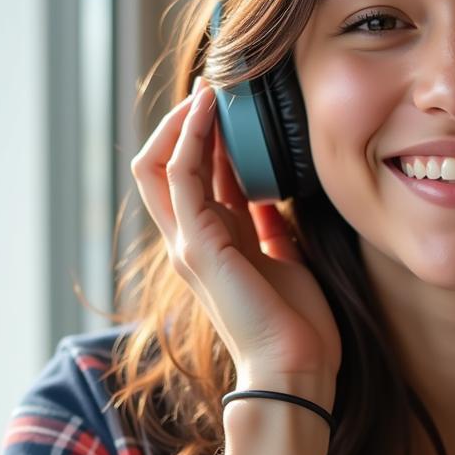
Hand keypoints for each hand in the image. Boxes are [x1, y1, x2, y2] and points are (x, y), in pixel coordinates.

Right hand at [130, 79, 341, 411]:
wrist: (295, 368)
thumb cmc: (296, 325)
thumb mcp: (284, 261)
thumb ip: (270, 230)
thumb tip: (272, 203)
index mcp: (214, 244)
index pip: (192, 178)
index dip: (204, 138)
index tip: (229, 105)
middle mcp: (192, 240)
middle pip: (162, 167)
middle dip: (183, 124)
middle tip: (213, 86)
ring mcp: (187, 243)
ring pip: (158, 164)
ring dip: (182, 121)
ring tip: (209, 87)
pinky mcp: (197, 244)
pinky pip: (180, 176)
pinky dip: (190, 137)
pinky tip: (209, 110)